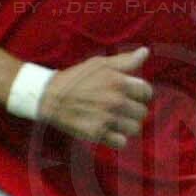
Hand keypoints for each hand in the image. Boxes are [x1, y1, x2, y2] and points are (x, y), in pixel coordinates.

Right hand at [38, 48, 154, 148]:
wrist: (49, 97)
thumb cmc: (76, 78)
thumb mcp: (99, 64)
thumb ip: (124, 60)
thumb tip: (145, 52)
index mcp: (118, 82)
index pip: (146, 92)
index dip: (141, 94)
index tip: (132, 96)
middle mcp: (115, 100)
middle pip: (142, 112)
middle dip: (134, 111)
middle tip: (123, 110)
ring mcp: (106, 118)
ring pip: (134, 128)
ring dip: (128, 126)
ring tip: (119, 123)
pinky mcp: (96, 134)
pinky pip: (121, 143)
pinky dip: (118, 140)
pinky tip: (112, 134)